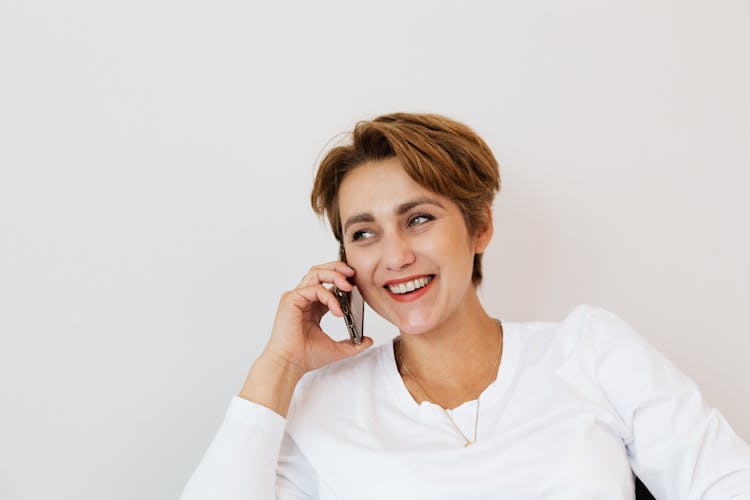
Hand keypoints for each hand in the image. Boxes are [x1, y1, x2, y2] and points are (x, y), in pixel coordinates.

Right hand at [261, 261, 373, 377]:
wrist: (291, 364)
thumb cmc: (306, 357)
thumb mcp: (337, 349)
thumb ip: (353, 344)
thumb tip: (368, 340)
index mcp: (312, 307)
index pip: (327, 284)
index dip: (342, 280)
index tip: (356, 283)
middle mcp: (303, 299)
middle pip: (320, 272)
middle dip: (337, 268)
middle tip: (353, 274)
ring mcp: (296, 298)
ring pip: (315, 273)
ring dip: (334, 275)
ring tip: (348, 286)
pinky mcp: (291, 300)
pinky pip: (314, 288)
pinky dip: (329, 296)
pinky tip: (338, 310)